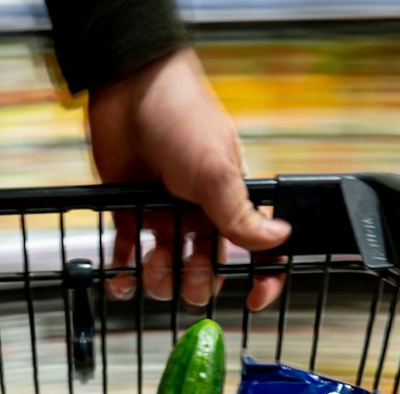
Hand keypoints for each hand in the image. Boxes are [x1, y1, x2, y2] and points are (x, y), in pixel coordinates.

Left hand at [85, 47, 289, 309]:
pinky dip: (124, 271)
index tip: (252, 298)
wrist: (128, 88)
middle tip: (186, 274)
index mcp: (231, 200)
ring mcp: (165, 212)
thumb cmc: (180, 117)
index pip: (256, 248)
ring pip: (167, 267)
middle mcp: (200, 211)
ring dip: (159, 278)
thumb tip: (278, 239)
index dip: (260, 277)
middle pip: (207, 268)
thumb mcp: (216, 170)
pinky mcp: (130, 211)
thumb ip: (241, 214)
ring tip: (151, 265)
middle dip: (197, 281)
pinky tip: (121, 278)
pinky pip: (128, 254)